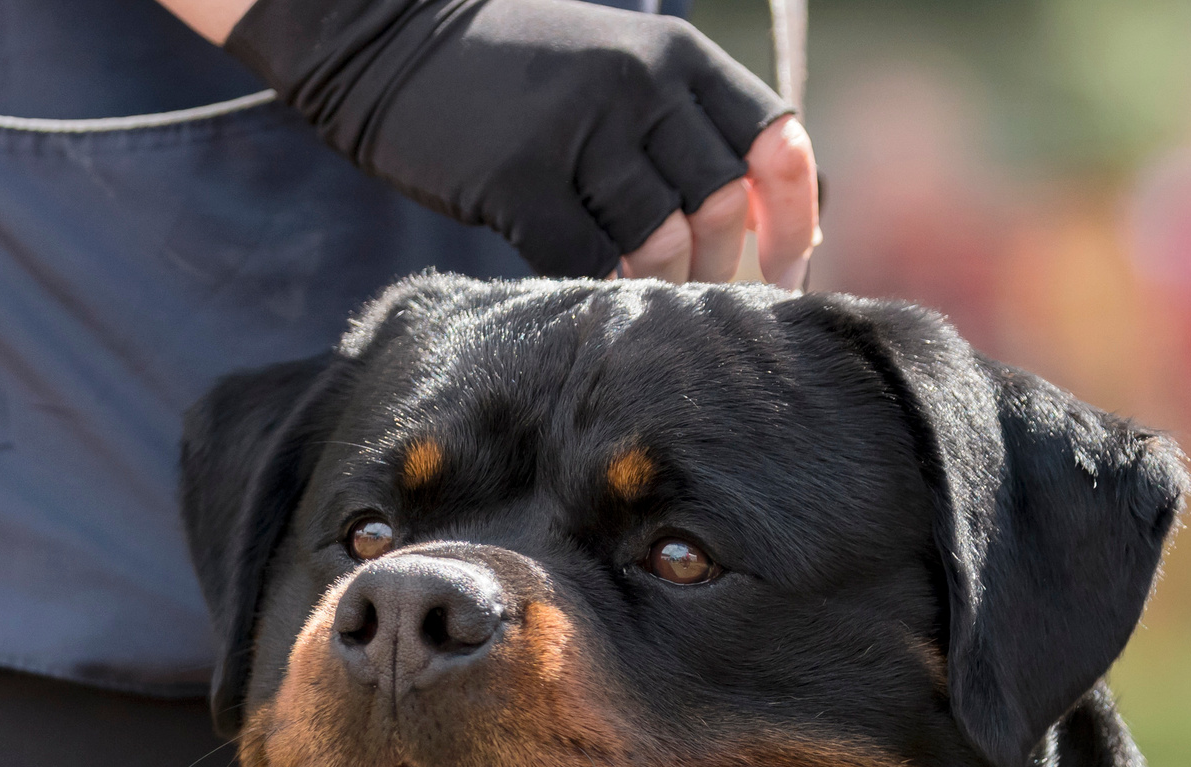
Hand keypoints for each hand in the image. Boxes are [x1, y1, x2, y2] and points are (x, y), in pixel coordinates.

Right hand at [208, 0, 819, 286]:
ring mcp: (577, 130)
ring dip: (656, 289)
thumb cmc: (520, 74)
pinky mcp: (519, 179)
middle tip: (691, 296)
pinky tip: (583, 294)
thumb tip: (757, 233)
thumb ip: (682, 132)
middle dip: (718, 268)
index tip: (787, 273)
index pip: (775, 144)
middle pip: (720, 206)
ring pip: (659, 245)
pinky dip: (595, 292)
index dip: (794, 221)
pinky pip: (586, 264)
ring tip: (635, 298)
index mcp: (677, 55)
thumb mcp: (618, 68)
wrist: (395, 44)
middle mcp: (637, 84)